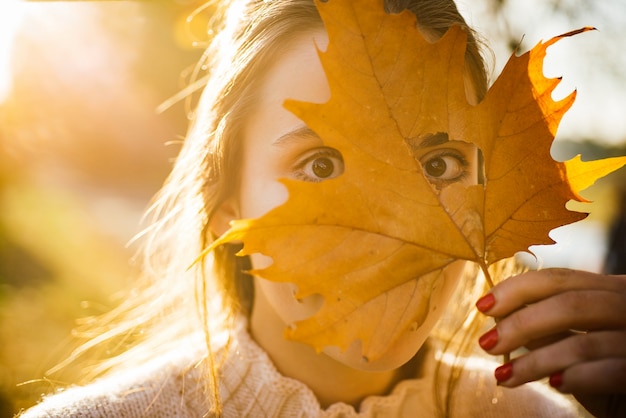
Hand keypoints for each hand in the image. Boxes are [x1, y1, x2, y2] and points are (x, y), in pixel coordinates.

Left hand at [474, 268, 625, 416]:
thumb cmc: (605, 370)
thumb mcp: (574, 342)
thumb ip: (547, 327)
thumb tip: (500, 316)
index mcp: (612, 289)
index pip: (560, 279)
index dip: (517, 289)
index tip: (483, 305)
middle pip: (571, 304)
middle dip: (521, 323)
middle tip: (487, 343)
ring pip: (584, 342)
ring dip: (535, 361)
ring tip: (504, 375)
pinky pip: (612, 370)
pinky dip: (578, 377)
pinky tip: (554, 385)